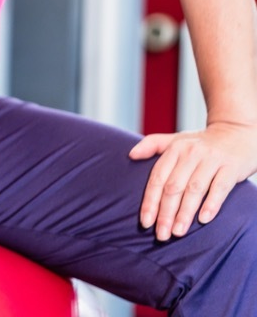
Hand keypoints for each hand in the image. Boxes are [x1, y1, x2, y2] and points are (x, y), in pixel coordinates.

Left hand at [130, 120, 256, 239]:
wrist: (237, 132)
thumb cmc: (202, 143)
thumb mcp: (176, 140)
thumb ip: (152, 145)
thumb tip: (130, 155)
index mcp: (175, 149)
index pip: (157, 178)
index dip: (150, 201)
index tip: (145, 222)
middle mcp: (191, 154)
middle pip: (173, 187)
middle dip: (165, 213)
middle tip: (161, 235)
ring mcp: (212, 160)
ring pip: (194, 190)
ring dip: (185, 213)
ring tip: (177, 232)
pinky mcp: (231, 167)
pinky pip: (219, 187)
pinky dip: (211, 204)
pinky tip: (203, 220)